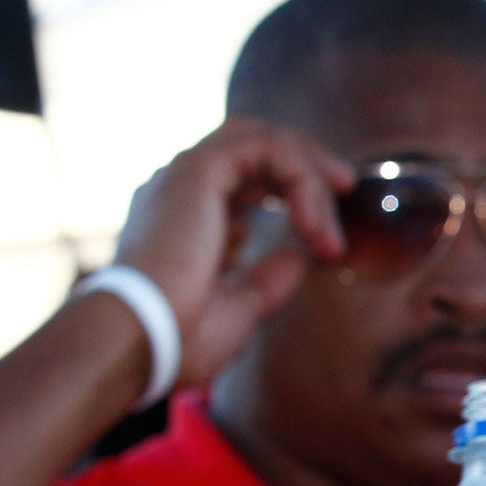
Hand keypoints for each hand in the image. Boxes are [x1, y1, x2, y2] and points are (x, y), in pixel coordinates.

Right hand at [111, 120, 352, 386]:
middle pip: (256, 147)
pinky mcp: (199, 169)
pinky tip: (313, 224)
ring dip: (311, 178)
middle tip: (346, 189)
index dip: (293, 191)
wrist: (139, 342)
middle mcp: (181, 187)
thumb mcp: (238, 310)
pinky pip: (268, 147)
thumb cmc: (178, 340)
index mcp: (183, 215)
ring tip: (330, 227)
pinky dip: (302, 179)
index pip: (245, 177)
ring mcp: (186, 173)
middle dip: (308, 164)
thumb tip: (297, 258)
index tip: (327, 236)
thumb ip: (267, 281)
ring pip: (266, 142)